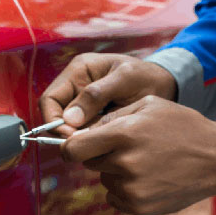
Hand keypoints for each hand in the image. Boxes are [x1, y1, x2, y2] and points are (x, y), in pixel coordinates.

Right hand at [39, 53, 177, 136]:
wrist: (166, 84)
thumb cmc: (147, 77)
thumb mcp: (126, 79)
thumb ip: (97, 95)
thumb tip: (69, 119)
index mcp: (79, 70)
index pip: (50, 98)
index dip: (54, 120)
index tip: (72, 137)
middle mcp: (76, 84)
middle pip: (55, 114)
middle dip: (66, 132)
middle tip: (87, 144)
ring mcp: (83, 101)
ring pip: (68, 126)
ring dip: (80, 136)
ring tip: (101, 141)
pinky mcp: (93, 115)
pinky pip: (83, 131)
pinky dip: (90, 138)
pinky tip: (106, 141)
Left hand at [61, 95, 215, 214]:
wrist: (215, 158)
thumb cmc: (182, 125)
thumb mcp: (149, 105)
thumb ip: (113, 115)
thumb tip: (83, 130)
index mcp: (124, 134)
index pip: (73, 149)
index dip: (70, 147)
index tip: (75, 146)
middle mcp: (124, 163)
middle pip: (89, 163)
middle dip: (101, 154)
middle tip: (127, 146)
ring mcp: (132, 188)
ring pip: (105, 179)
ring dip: (116, 171)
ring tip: (146, 160)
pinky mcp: (140, 206)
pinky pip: (116, 197)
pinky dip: (126, 188)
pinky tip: (149, 176)